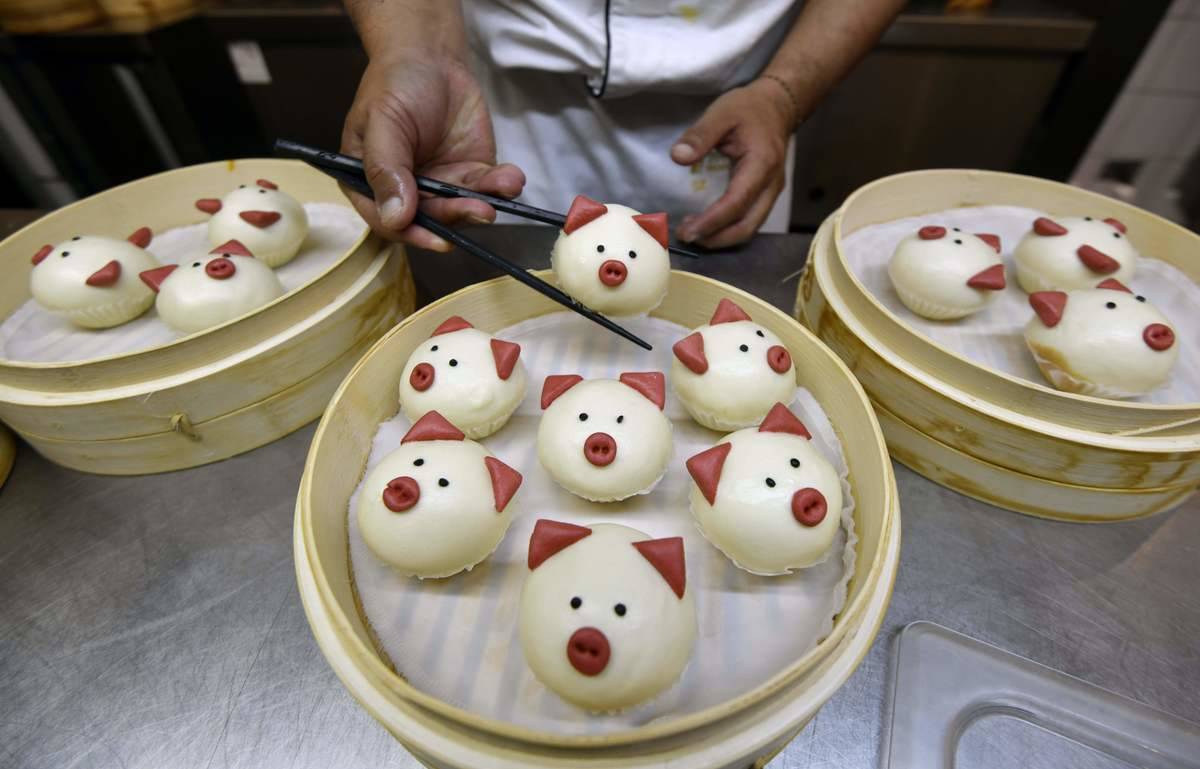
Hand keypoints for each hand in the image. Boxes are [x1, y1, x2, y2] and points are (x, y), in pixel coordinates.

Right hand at [341, 52, 524, 250]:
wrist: (430, 57)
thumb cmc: (395, 85)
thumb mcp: (382, 122)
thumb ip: (385, 169)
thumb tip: (395, 217)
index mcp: (371, 184)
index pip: (389, 222)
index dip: (413, 234)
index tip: (438, 239)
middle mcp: (407, 192)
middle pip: (430, 220)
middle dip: (457, 216)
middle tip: (480, 209)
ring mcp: (441, 185)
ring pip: (462, 208)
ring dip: (483, 203)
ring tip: (502, 189)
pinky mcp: (470, 173)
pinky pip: (487, 189)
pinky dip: (502, 187)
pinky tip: (512, 179)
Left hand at [670, 78, 795, 248]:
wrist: (776, 107)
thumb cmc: (748, 109)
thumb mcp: (721, 113)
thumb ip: (700, 135)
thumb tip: (678, 157)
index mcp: (761, 164)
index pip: (736, 202)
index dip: (711, 221)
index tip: (687, 231)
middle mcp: (770, 184)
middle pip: (746, 226)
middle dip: (715, 238)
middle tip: (686, 235)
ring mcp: (771, 193)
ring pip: (749, 228)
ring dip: (721, 237)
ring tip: (693, 232)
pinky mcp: (765, 196)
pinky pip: (749, 221)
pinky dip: (727, 230)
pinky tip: (707, 225)